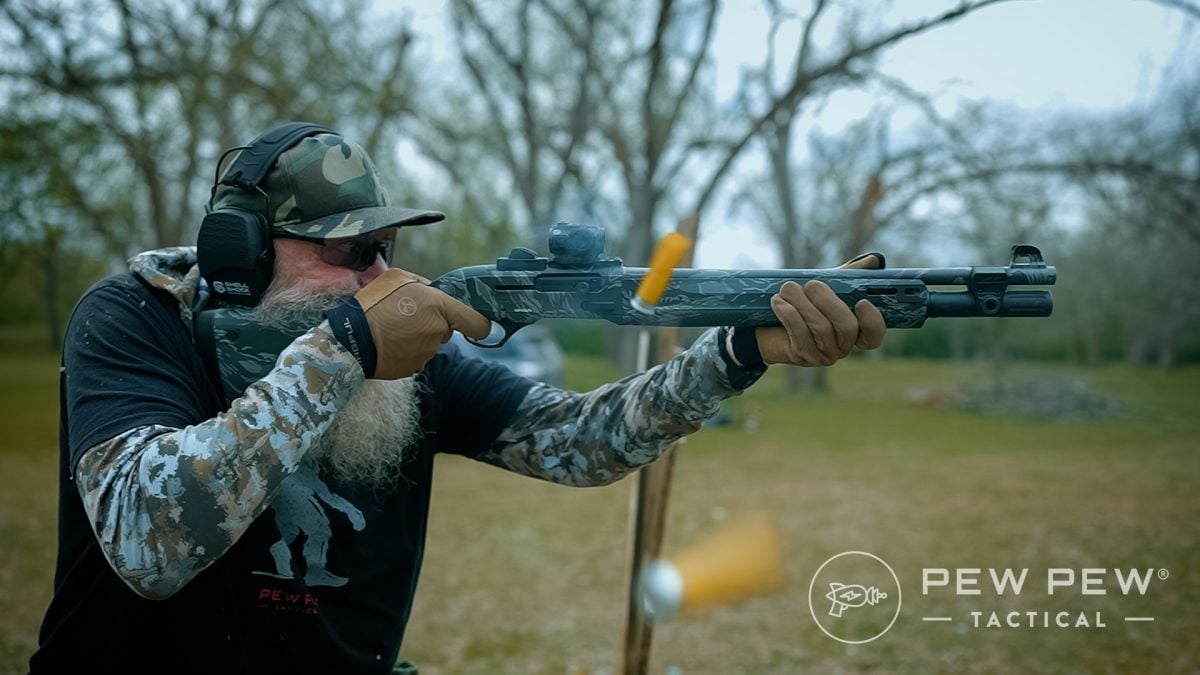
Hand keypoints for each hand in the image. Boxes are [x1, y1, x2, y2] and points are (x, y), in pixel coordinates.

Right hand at [334, 268, 490, 378]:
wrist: (350, 338)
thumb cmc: (373, 304)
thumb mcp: (398, 278)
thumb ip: (424, 284)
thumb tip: (433, 291)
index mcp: (439, 307)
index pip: (477, 323)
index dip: (479, 325)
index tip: (475, 325)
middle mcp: (437, 332)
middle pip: (446, 331)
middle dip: (433, 324)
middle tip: (408, 317)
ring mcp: (426, 353)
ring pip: (429, 344)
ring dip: (417, 338)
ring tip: (393, 329)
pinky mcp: (413, 368)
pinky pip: (415, 357)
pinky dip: (406, 351)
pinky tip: (389, 343)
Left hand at [755, 253, 886, 365]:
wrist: (767, 325)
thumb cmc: (803, 303)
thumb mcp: (827, 287)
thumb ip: (850, 274)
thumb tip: (874, 260)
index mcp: (854, 331)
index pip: (873, 337)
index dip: (873, 322)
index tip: (861, 302)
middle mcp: (842, 347)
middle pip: (847, 328)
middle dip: (828, 301)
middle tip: (811, 285)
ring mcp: (823, 356)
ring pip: (821, 328)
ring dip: (802, 303)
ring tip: (788, 288)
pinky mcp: (801, 356)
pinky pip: (799, 333)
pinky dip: (789, 313)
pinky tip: (778, 301)